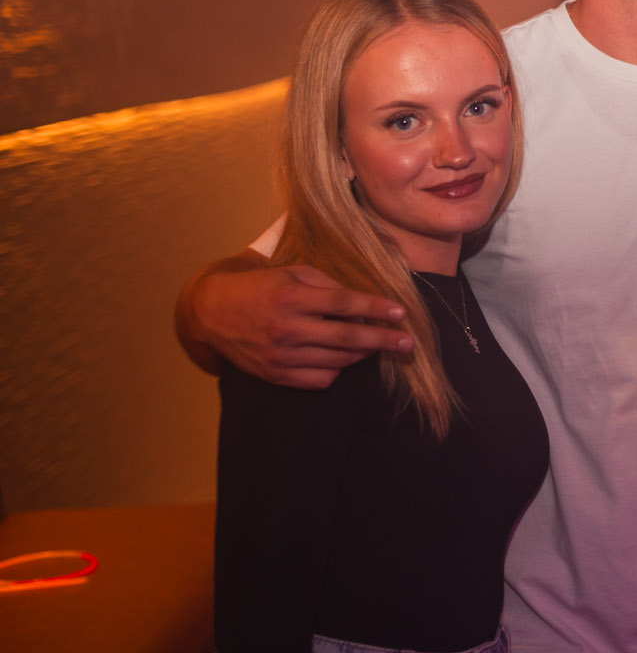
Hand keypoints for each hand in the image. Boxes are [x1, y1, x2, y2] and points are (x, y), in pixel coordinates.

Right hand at [189, 262, 411, 388]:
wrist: (212, 313)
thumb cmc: (260, 287)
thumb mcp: (291, 274)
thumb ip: (329, 286)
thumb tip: (365, 304)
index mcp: (290, 297)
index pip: (344, 303)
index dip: (375, 308)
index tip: (400, 312)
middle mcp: (286, 328)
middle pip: (346, 338)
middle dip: (382, 340)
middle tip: (407, 343)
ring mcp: (280, 355)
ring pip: (338, 360)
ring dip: (363, 354)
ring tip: (375, 345)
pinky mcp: (276, 375)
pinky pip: (320, 379)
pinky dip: (337, 369)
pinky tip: (341, 358)